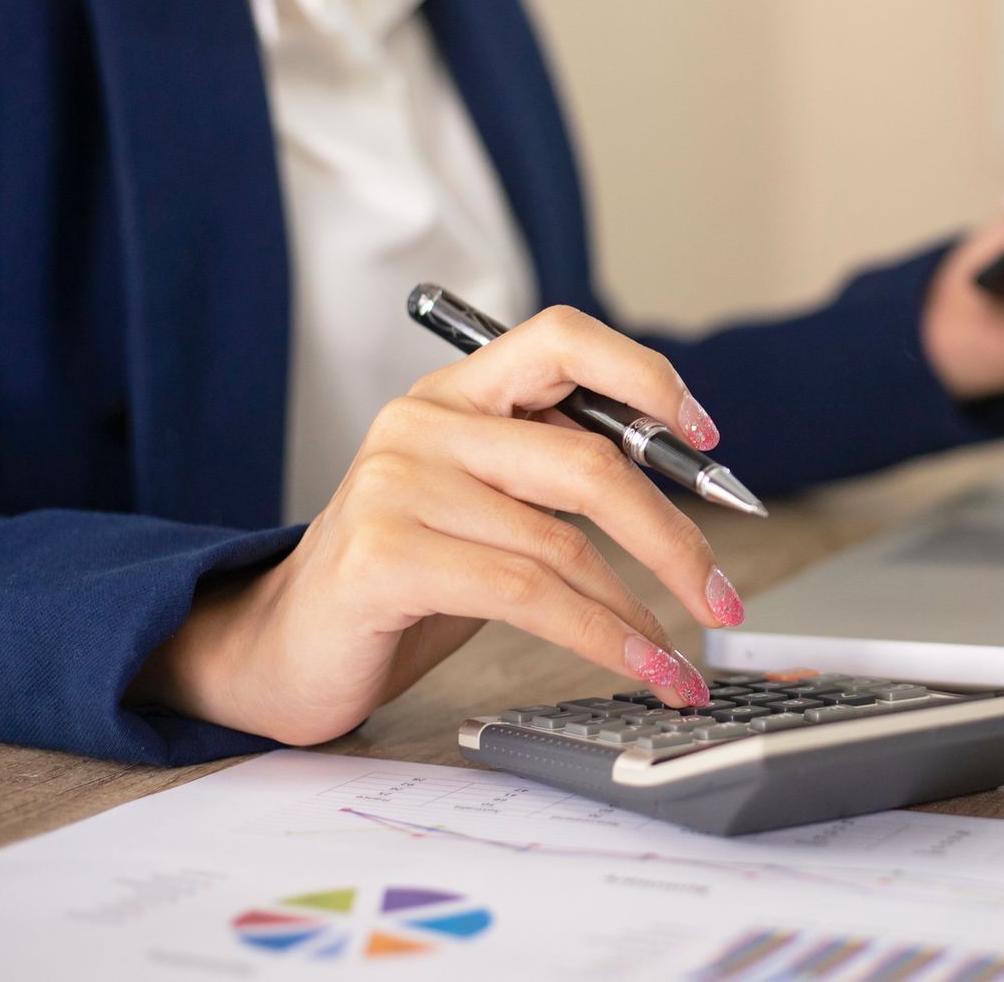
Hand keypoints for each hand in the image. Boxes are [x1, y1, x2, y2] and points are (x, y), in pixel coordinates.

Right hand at [128, 307, 744, 744]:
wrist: (280, 648)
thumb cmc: (403, 578)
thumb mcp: (487, 507)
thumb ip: (559, 478)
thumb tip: (686, 492)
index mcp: (457, 394)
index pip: (562, 339)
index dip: (645, 375)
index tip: (708, 436)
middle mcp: (424, 423)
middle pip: (588, 460)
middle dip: (675, 537)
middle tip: (723, 595)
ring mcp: (398, 486)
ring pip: (564, 544)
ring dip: (642, 612)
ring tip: (681, 658)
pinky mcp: (386, 557)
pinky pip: (528, 595)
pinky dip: (602, 636)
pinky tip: (639, 664)